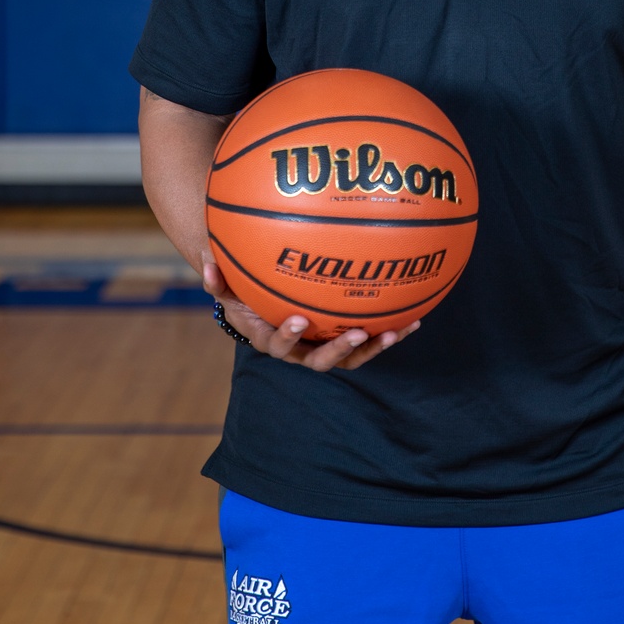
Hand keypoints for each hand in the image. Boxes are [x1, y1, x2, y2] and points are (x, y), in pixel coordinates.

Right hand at [203, 261, 419, 370]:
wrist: (267, 305)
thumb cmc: (245, 294)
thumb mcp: (228, 288)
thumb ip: (217, 279)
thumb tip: (206, 262)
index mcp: (272, 340)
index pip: (278, 345)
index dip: (288, 336)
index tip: (298, 318)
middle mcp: (302, 351)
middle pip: (322, 361)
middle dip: (340, 350)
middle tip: (356, 333)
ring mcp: (326, 349)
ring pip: (352, 358)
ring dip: (375, 347)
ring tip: (396, 331)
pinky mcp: (346, 342)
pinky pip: (371, 341)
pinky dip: (392, 332)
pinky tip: (416, 319)